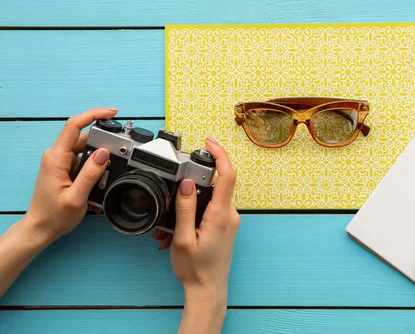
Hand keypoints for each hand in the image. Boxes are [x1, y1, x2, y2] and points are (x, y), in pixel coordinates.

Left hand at [23, 108, 116, 243]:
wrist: (40, 228)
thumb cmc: (54, 216)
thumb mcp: (77, 197)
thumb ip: (91, 173)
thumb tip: (104, 152)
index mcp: (56, 158)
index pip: (74, 125)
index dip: (93, 115)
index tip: (111, 113)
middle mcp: (56, 155)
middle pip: (85, 138)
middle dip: (103, 146)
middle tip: (115, 160)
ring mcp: (60, 161)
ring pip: (86, 150)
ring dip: (99, 161)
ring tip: (101, 181)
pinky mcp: (65, 168)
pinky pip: (84, 160)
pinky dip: (94, 168)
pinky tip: (96, 183)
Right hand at [152, 137, 239, 332]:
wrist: (208, 291)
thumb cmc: (196, 270)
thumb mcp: (183, 239)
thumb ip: (185, 209)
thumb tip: (186, 183)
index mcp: (221, 215)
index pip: (227, 175)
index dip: (220, 154)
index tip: (209, 142)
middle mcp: (229, 215)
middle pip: (214, 185)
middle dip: (189, 188)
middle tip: (170, 197)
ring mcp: (228, 221)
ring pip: (207, 201)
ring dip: (185, 209)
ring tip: (167, 230)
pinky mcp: (224, 227)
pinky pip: (207, 212)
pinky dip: (189, 218)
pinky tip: (174, 234)